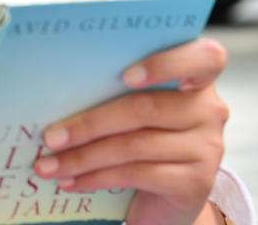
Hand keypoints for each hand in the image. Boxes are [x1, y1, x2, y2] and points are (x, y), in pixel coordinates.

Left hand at [32, 38, 229, 224]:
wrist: (163, 199)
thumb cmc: (140, 139)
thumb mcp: (134, 111)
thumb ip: (114, 90)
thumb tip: (57, 90)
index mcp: (196, 78)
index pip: (203, 57)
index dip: (166, 63)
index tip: (125, 75)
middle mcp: (208, 110)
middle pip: (143, 108)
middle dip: (88, 123)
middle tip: (50, 136)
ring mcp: (207, 148)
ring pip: (133, 145)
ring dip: (83, 156)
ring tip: (49, 164)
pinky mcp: (196, 183)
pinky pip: (136, 174)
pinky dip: (96, 178)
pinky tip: (71, 181)